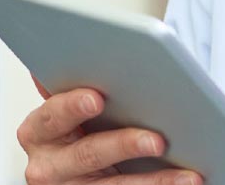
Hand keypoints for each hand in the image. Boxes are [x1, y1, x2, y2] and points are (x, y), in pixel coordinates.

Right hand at [17, 87, 201, 184]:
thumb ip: (72, 88)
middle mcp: (47, 166)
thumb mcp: (66, 112)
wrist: (70, 172)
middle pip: (88, 154)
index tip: (97, 97)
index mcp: (37, 131)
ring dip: (155, 180)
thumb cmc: (75, 131)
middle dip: (124, 145)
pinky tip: (184, 182)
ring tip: (187, 174)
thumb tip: (81, 52)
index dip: (72, 106)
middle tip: (158, 140)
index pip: (53, 115)